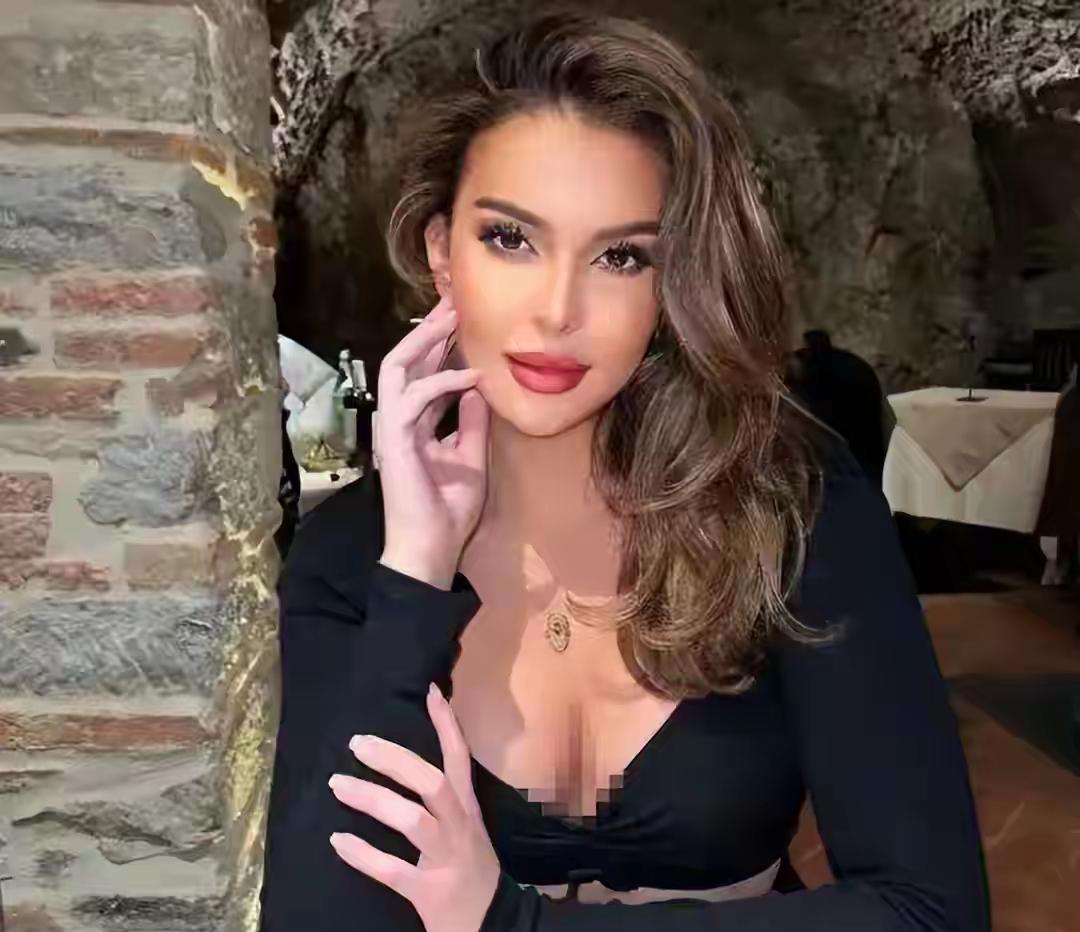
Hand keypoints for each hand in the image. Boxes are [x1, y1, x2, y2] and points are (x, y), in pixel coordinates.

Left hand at [329, 683, 500, 931]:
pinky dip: (364, 855)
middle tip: (357, 744)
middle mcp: (461, 829)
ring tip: (337, 784)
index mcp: (468, 811)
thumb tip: (406, 766)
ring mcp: (447, 861)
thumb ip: (444, 802)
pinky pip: (393, 870)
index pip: (460, 759)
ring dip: (374, 800)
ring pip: (413, 822)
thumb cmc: (472, 872)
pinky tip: (338, 841)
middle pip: (432, 784)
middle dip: (395, 760)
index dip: (446, 725)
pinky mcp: (430, 893)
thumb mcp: (466, 829)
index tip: (429, 692)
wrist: (495, 924)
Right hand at [374, 296, 490, 588]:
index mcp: (415, 424)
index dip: (440, 346)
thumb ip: (470, 422)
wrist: (431, 547)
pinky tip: (470, 375)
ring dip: (424, 341)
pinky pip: (413, 398)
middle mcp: (399, 420)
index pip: (423, 374)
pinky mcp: (394, 440)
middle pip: (406, 361)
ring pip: (396, 368)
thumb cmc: (448, 510)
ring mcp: (392, 428)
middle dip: (429, 330)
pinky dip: (442, 382)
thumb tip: (478, 387)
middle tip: (454, 302)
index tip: (462, 320)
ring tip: (452, 319)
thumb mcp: (470, 457)